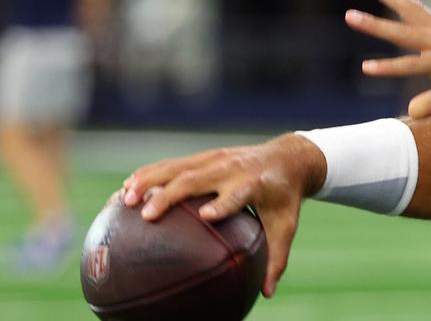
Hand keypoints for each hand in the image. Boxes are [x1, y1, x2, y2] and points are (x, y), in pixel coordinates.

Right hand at [121, 134, 325, 297]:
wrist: (287, 157)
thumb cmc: (284, 197)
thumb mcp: (285, 226)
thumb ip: (276, 258)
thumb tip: (266, 294)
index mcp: (255, 184)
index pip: (236, 194)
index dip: (222, 203)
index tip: (207, 216)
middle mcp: (232, 168)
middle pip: (197, 179)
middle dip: (170, 194)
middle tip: (145, 215)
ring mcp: (215, 158)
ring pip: (177, 167)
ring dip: (148, 181)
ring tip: (123, 199)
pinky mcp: (204, 156)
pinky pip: (171, 164)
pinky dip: (147, 174)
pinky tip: (125, 189)